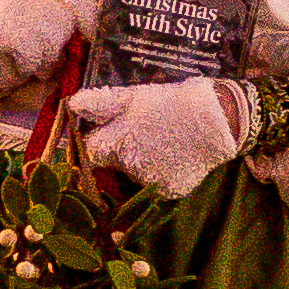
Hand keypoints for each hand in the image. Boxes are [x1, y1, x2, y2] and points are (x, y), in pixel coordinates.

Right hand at [0, 0, 94, 96]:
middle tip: (55, 55)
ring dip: (50, 59)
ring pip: (51, 38)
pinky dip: (33, 66)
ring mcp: (10, 6)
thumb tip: (101, 33)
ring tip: (39, 61)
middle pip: (66, 18)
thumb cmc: (26, 47)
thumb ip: (73, 23)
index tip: (91, 38)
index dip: (89, 17)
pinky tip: (24, 65)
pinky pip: (32, 53)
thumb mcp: (52, 28)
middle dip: (65, 43)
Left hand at [72, 73, 249, 197]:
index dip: (96, 144)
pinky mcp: (170, 192)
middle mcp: (128, 169)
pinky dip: (164, 173)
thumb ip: (101, 103)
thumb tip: (72, 104)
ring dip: (144, 162)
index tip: (107, 135)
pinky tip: (176, 155)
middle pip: (115, 164)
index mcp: (115, 145)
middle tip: (144, 132)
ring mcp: (150, 183)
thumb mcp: (133, 96)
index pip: (91, 153)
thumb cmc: (170, 102)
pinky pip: (158, 185)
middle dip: (123, 151)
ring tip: (164, 141)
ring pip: (137, 174)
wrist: (215, 119)